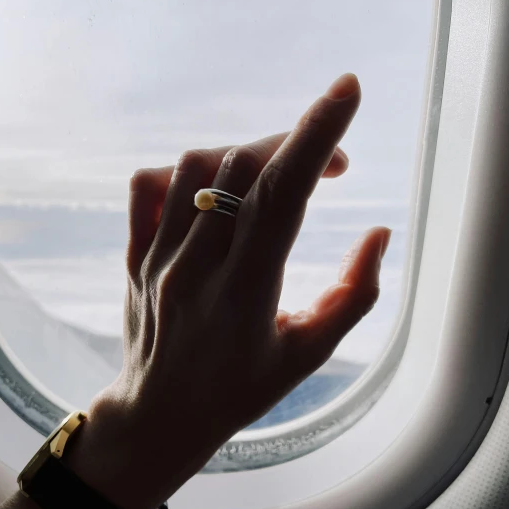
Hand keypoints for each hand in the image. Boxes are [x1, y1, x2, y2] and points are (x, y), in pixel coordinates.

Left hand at [66, 73, 390, 508]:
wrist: (159, 417)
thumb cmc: (241, 391)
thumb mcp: (309, 354)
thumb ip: (352, 295)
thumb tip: (376, 234)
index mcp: (245, 294)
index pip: (281, 195)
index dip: (316, 136)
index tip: (346, 91)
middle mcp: (195, 268)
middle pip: (243, 168)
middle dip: (296, 145)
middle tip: (329, 162)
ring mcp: (156, 259)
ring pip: (195, 167)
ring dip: (246, 155)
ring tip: (274, 178)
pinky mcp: (132, 255)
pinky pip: (147, 185)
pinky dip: (185, 171)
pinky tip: (214, 190)